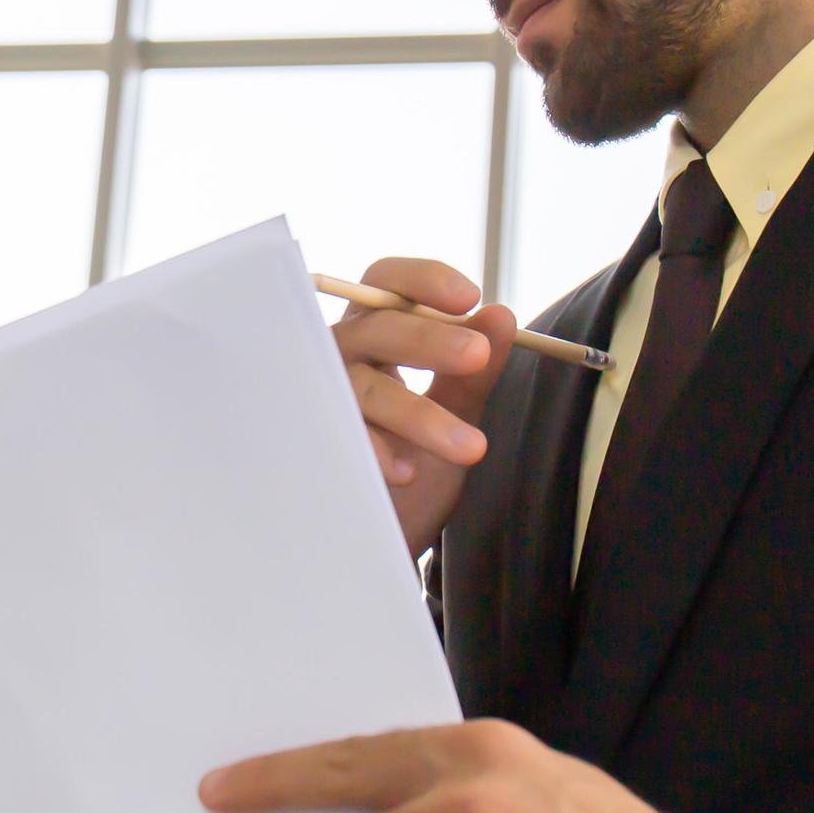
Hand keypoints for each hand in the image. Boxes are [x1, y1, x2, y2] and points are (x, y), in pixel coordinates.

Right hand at [331, 258, 518, 557]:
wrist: (384, 532)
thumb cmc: (412, 463)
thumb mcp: (454, 415)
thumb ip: (473, 373)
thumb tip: (502, 318)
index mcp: (374, 334)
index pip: (387, 283)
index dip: (423, 280)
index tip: (471, 297)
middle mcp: (341, 356)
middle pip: (376, 328)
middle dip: (429, 340)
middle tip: (478, 356)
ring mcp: (321, 398)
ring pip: (365, 388)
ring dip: (419, 414)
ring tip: (471, 447)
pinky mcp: (311, 443)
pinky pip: (339, 438)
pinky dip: (375, 452)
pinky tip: (407, 472)